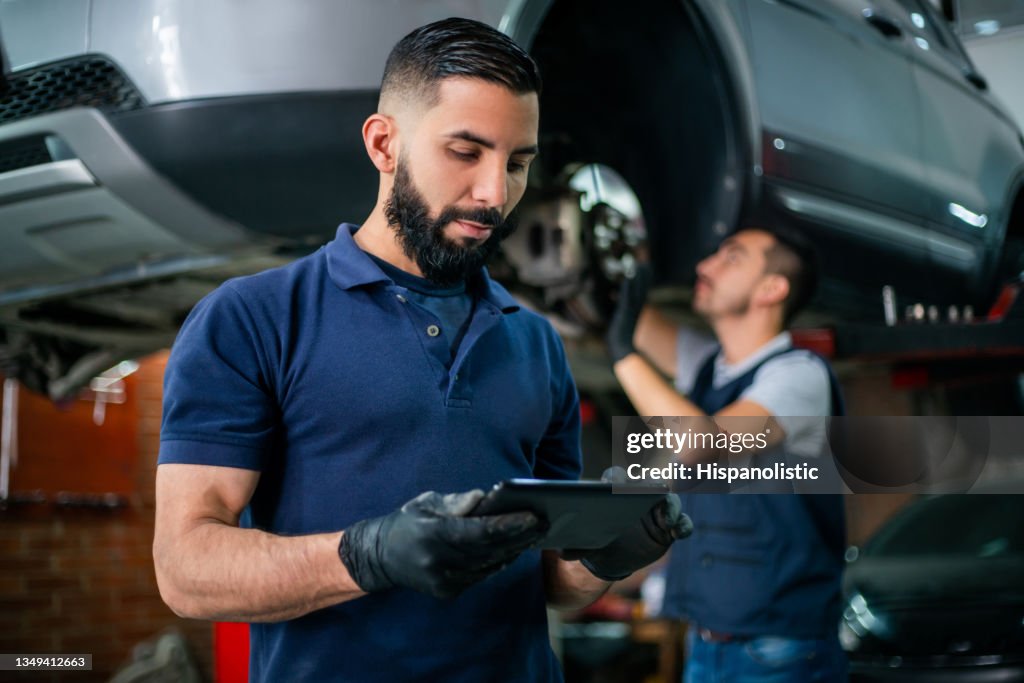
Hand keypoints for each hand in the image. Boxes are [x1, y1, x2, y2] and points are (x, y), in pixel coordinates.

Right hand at [339, 490, 543, 598]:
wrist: (380, 557)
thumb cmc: (407, 522)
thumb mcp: (427, 502)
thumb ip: (457, 502)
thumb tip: (485, 498)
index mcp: (433, 535)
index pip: (480, 532)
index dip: (509, 525)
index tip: (532, 516)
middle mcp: (439, 562)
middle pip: (490, 550)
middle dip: (519, 536)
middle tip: (543, 523)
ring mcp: (443, 581)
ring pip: (489, 565)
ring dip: (514, 550)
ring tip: (534, 534)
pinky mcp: (447, 592)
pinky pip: (481, 575)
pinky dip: (499, 562)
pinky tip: (513, 549)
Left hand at [568, 467, 692, 580]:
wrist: (612, 556)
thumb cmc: (597, 540)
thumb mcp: (585, 542)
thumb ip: (576, 545)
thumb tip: (563, 553)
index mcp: (615, 493)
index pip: (616, 478)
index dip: (616, 479)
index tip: (616, 485)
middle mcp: (638, 497)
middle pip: (649, 484)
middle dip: (653, 487)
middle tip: (656, 492)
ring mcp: (656, 511)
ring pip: (670, 501)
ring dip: (672, 508)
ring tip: (669, 521)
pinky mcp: (669, 527)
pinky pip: (682, 523)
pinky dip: (683, 526)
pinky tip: (679, 534)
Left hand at [606, 263, 652, 362]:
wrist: (621, 347)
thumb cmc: (618, 336)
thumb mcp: (619, 322)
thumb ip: (619, 313)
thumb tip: (613, 306)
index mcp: (634, 310)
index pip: (641, 293)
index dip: (643, 282)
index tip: (645, 269)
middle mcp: (635, 309)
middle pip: (642, 290)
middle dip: (644, 277)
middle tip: (646, 264)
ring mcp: (631, 310)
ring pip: (637, 292)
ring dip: (639, 279)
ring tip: (639, 266)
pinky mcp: (625, 312)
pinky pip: (628, 298)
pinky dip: (629, 288)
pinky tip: (628, 278)